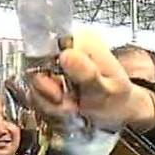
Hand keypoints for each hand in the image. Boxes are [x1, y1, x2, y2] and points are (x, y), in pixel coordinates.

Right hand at [28, 30, 154, 130]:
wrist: (120, 113)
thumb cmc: (118, 100)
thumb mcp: (106, 90)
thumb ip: (87, 74)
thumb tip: (66, 55)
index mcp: (82, 40)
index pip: (44, 45)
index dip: (44, 72)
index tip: (57, 94)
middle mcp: (67, 47)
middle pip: (35, 66)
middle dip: (48, 94)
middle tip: (68, 106)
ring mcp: (57, 64)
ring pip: (34, 83)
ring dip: (49, 104)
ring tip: (71, 110)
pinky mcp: (51, 79)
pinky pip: (37, 93)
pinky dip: (49, 107)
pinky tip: (65, 111)